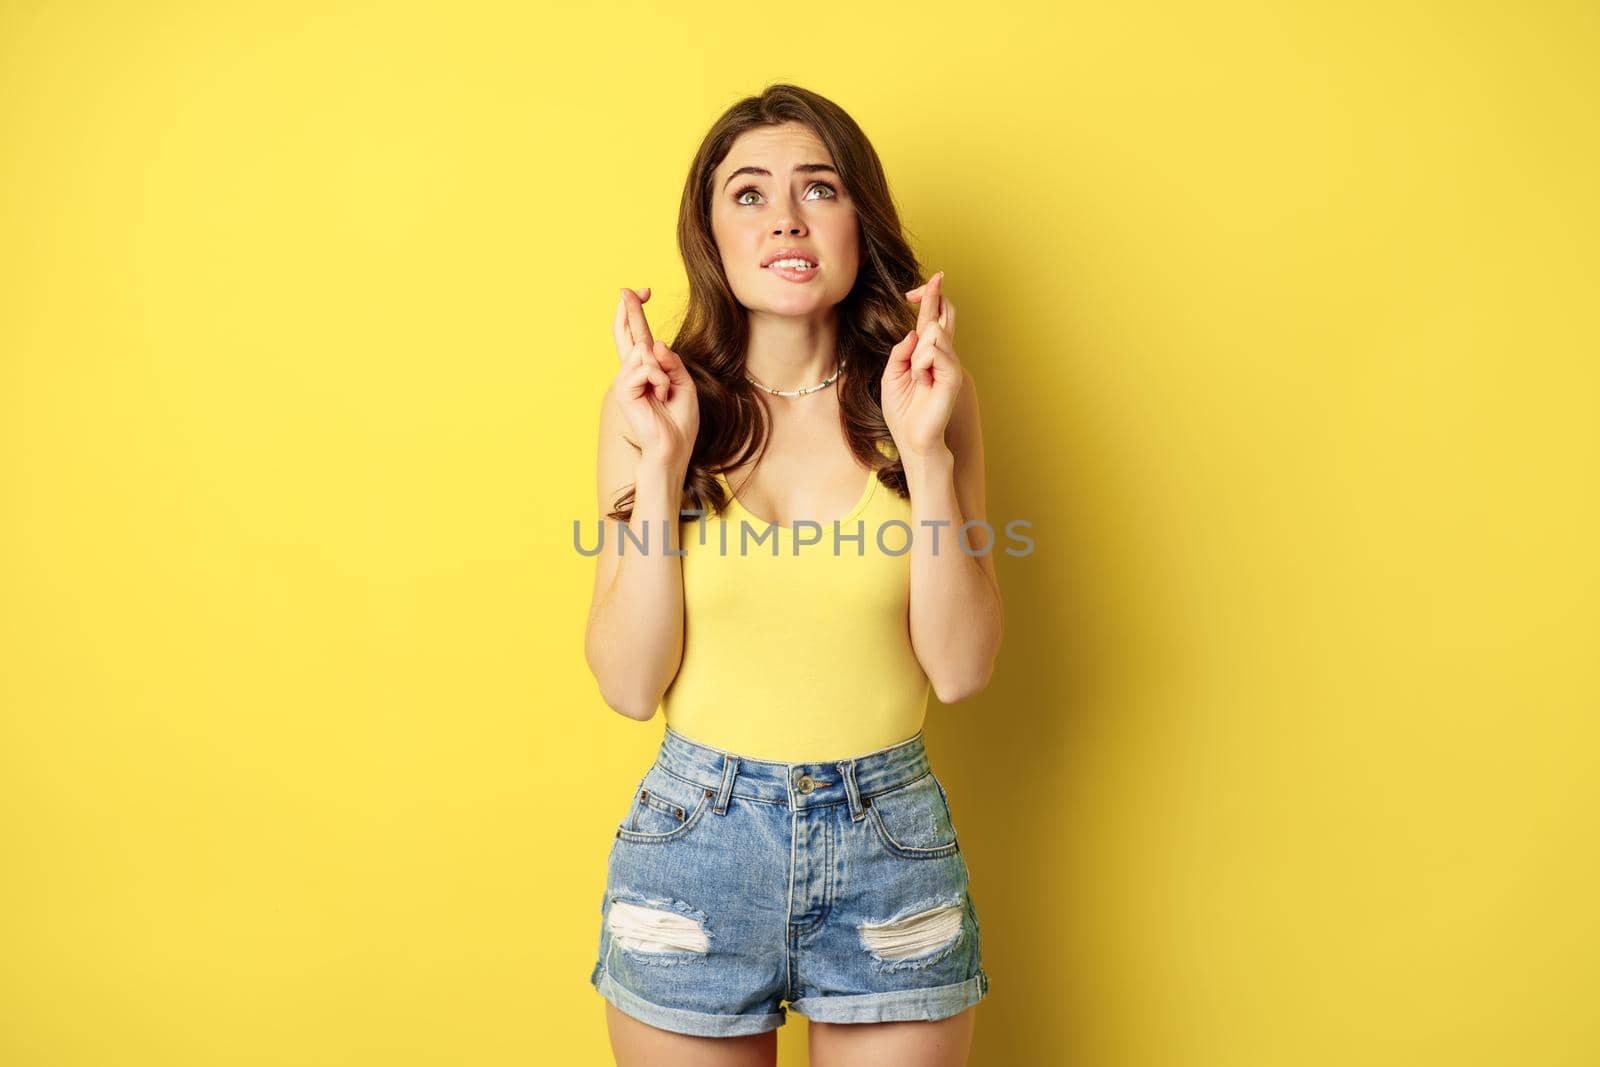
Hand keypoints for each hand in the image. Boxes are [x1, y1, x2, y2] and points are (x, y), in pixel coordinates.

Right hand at [611, 287, 698, 468]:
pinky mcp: (623, 392)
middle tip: (627, 289)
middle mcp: (632, 372)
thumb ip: (671, 362)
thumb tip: (655, 343)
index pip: (639, 335)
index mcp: (647, 369)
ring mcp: (625, 381)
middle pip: (627, 334)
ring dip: (662, 371)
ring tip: (665, 393)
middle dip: (629, 310)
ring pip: (643, 353)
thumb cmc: (679, 420)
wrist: (674, 449)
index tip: (643, 291)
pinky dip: (658, 380)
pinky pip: (643, 369)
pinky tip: (660, 397)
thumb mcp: (683, 384)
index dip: (636, 311)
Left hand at [882, 270, 961, 458]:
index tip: (925, 283)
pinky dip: (922, 363)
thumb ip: (901, 351)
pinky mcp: (953, 376)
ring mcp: (950, 364)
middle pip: (943, 315)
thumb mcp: (892, 375)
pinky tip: (922, 379)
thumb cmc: (902, 411)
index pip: (932, 318)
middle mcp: (941, 355)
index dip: (930, 297)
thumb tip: (916, 331)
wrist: (912, 439)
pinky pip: (935, 351)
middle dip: (934, 296)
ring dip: (918, 351)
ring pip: (934, 332)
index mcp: (926, 354)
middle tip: (937, 278)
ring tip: (917, 375)